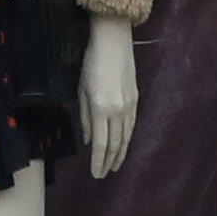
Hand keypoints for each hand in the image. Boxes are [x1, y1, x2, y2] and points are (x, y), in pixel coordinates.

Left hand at [80, 9, 140, 177]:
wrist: (113, 40)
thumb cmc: (91, 62)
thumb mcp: (81, 90)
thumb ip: (86, 118)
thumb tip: (90, 141)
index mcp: (101, 108)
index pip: (101, 144)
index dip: (98, 162)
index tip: (95, 175)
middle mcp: (117, 110)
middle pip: (115, 144)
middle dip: (109, 161)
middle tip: (104, 174)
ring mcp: (129, 105)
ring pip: (126, 137)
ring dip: (120, 153)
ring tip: (114, 165)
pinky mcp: (135, 99)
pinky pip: (131, 125)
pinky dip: (127, 139)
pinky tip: (123, 145)